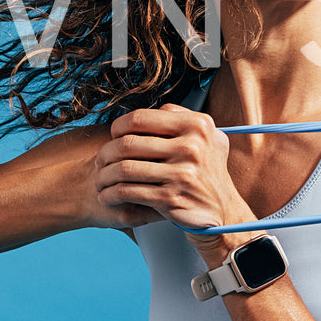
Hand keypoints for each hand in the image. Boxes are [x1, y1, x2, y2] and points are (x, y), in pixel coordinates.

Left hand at [92, 104, 256, 257]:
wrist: (222, 211)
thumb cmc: (207, 171)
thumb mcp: (208, 138)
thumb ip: (182, 118)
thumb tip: (151, 110)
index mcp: (197, 126)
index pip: (141, 118)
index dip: (119, 126)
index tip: (113, 136)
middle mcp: (192, 147)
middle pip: (128, 143)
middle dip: (105, 153)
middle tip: (99, 161)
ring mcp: (182, 174)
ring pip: (124, 169)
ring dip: (104, 176)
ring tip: (99, 181)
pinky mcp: (171, 199)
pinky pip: (129, 192)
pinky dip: (111, 195)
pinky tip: (106, 196)